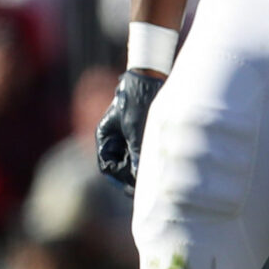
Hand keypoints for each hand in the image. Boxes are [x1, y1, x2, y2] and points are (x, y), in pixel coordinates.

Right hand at [94, 69, 165, 192]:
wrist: (149, 78)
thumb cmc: (138, 100)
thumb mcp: (135, 126)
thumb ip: (137, 150)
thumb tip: (141, 175)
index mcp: (106, 137)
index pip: (107, 165)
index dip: (118, 178)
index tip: (133, 186)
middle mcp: (116, 140)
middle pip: (121, 167)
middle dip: (132, 178)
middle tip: (147, 190)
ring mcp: (129, 138)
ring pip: (134, 162)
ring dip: (143, 170)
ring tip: (157, 178)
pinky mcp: (143, 135)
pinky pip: (144, 154)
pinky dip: (150, 161)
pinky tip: (162, 166)